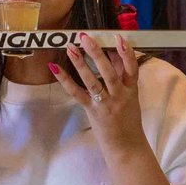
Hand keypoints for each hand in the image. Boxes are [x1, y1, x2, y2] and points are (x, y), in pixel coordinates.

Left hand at [61, 33, 147, 155]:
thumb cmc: (128, 120)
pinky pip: (77, 93)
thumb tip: (113, 53)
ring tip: (71, 48)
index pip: (131, 68)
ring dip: (80, 63)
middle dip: (97, 53)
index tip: (118, 37)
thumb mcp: (131, 97)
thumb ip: (122, 76)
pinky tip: (54, 68)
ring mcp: (105, 104)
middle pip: (108, 72)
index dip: (126, 52)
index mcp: (131, 90)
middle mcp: (119, 95)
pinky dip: (65, 80)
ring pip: (92, 81)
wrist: (126, 146)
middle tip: (86, 37)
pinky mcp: (92, 110)